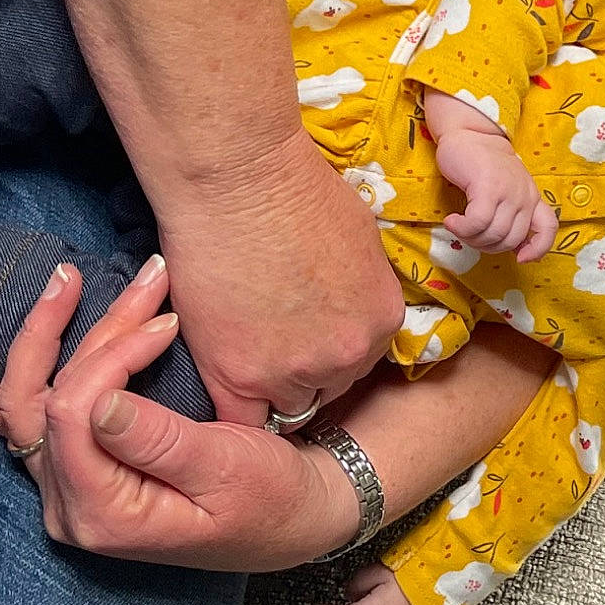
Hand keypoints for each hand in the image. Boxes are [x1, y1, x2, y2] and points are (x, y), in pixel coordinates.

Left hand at [0, 260, 362, 570]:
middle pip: (46, 399)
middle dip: (90, 331)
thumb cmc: (271, 496)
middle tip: (147, 282)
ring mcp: (66, 486)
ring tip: (65, 278)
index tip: (170, 323)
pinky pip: (17, 423)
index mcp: (104, 512)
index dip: (114, 355)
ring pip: (28, 399)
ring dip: (46, 334)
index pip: (74, 413)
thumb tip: (100, 400)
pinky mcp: (78, 465)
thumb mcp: (227, 468)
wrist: (293, 518)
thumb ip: (156, 440)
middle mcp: (69, 504)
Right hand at [161, 129, 405, 423]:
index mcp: (382, 319)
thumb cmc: (298, 191)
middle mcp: (347, 354)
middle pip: (328, 386)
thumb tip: (349, 302)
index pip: (361, 360)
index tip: (306, 337)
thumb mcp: (360, 238)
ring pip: (286, 406)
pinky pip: (241, 424)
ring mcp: (294, 371)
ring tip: (243, 351)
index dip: (330, 349)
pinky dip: (234, 409)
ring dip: (269, 387)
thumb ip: (362, 287)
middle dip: (305, 370)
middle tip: (272, 340)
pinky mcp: (238, 377)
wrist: (240, 181)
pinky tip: (222, 380)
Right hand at [436, 128, 556, 259]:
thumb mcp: (506, 191)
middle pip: (510, 239)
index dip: (539, 248)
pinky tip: (452, 220)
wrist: (470, 134)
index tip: (520, 258)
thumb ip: (512, 215)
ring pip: (493, 234)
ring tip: (458, 226)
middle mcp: (524, 195)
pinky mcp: (488, 186)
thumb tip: (516, 250)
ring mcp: (508, 190)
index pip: (548, 227)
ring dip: (470, 238)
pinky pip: (478, 223)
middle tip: (468, 234)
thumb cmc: (483, 166)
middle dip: (486, 246)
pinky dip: (462, 229)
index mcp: (532, 197)